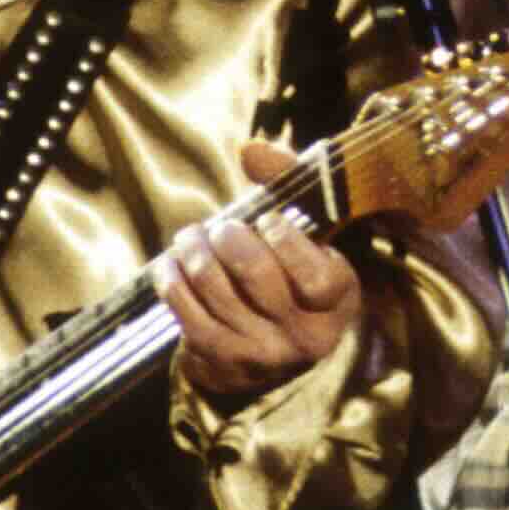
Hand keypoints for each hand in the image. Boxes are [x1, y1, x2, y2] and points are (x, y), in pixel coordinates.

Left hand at [160, 136, 364, 396]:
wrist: (271, 352)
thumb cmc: (291, 272)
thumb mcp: (308, 234)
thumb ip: (289, 182)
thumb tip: (250, 149)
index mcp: (337, 301)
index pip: (315, 279)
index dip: (286, 242)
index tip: (267, 220)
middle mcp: (304, 335)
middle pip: (258, 278)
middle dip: (230, 239)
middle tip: (223, 228)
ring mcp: (261, 353)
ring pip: (215, 291)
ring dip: (194, 252)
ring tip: (191, 238)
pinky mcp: (220, 361)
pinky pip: (187, 314)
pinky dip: (171, 281)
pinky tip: (171, 263)